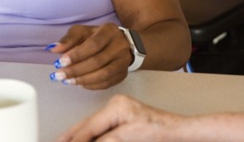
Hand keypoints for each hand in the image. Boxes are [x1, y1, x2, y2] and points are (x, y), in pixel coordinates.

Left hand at [48, 24, 133, 89]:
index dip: (76, 55)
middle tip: (59, 75)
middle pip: (97, 61)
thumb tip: (54, 49)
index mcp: (109, 31)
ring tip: (67, 81)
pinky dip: (91, 85)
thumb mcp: (81, 32)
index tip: (60, 62)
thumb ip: (68, 39)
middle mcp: (120, 45)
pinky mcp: (123, 74)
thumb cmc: (96, 36)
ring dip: (82, 80)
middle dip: (76, 70)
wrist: (117, 42)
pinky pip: (106, 83)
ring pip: (103, 75)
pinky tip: (79, 83)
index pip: (93, 45)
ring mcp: (124, 61)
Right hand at [57, 94, 179, 141]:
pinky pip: (101, 130)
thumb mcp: (128, 138)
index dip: (75, 140)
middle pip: (86, 125)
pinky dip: (91, 137)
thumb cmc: (161, 132)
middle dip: (70, 137)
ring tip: (63, 141)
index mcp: (116, 106)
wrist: (180, 134)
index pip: (88, 127)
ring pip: (91, 128)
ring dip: (79, 137)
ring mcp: (118, 113)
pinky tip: (84, 140)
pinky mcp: (122, 122)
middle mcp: (115, 106)